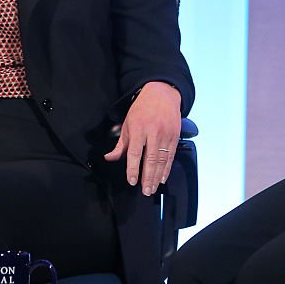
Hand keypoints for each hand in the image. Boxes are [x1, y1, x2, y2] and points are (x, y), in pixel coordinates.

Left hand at [104, 81, 181, 195]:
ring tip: (153, 188)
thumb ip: (120, 144)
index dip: (133, 168)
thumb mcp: (127, 123)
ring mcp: (166, 134)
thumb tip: (109, 158)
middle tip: (145, 191)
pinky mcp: (175, 135)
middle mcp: (153, 132)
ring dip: (157, 176)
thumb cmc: (142, 109)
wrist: (162, 93)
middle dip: (147, 177)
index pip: (135, 152)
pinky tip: (163, 178)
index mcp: (138, 128)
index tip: (132, 181)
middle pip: (151, 158)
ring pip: (162, 159)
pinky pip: (171, 155)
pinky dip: (167, 168)